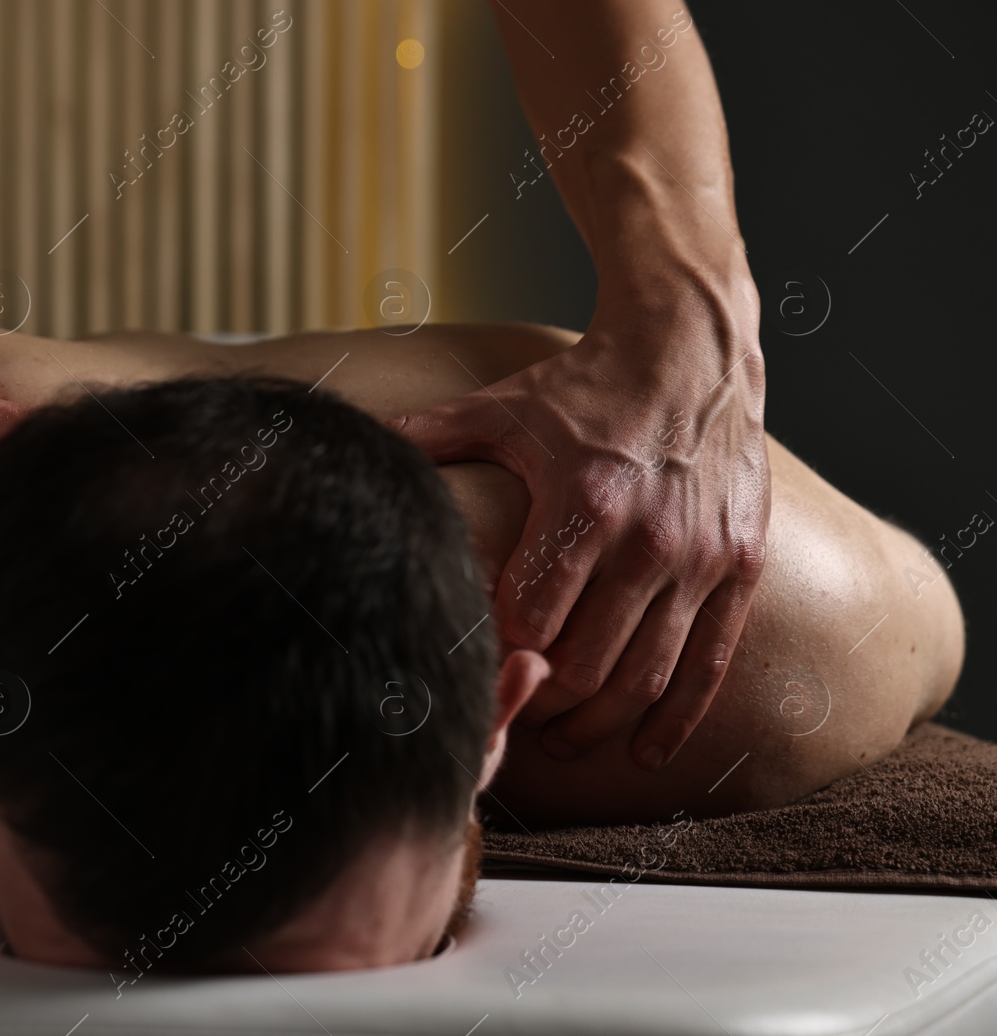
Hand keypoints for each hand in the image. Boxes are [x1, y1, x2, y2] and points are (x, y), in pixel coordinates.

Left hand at [395, 294, 768, 768]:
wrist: (692, 350)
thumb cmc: (585, 386)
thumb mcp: (502, 408)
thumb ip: (431, 436)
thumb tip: (361, 443)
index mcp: (585, 502)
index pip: (531, 620)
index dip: (498, 654)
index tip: (475, 668)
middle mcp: (649, 539)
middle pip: (584, 664)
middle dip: (541, 703)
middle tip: (512, 718)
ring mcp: (701, 559)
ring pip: (644, 677)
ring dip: (597, 725)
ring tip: (561, 742)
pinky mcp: (740, 568)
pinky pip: (709, 663)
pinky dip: (676, 718)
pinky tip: (644, 751)